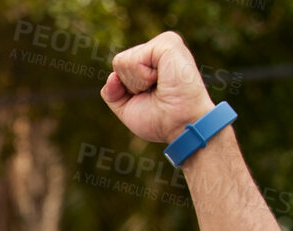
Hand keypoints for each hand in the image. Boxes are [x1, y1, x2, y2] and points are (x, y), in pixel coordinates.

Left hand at [101, 31, 216, 145]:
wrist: (181, 125)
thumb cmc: (160, 120)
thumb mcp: (126, 108)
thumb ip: (112, 92)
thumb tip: (112, 76)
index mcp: (152, 60)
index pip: (119, 67)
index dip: (126, 89)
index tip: (150, 97)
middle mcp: (159, 48)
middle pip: (118, 63)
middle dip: (130, 86)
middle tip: (156, 92)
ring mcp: (165, 43)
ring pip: (122, 61)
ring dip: (136, 83)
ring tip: (160, 86)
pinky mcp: (168, 43)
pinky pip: (133, 60)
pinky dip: (142, 77)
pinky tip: (161, 79)